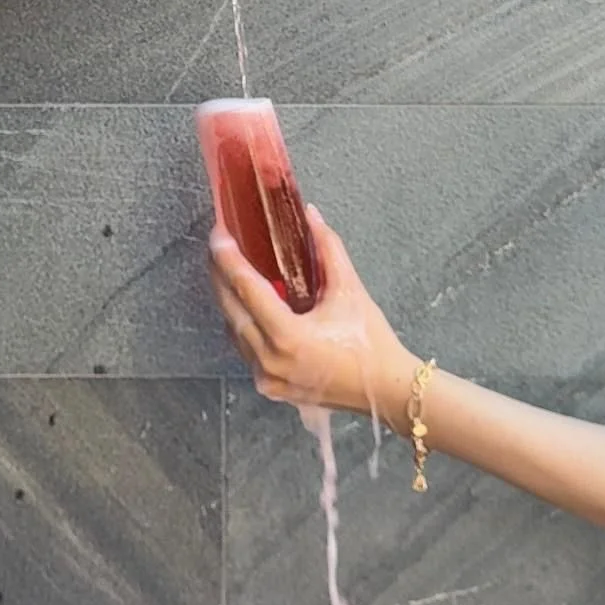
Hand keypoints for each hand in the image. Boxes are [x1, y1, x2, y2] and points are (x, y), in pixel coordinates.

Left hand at [209, 206, 418, 425]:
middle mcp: (269, 360)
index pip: (246, 288)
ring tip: (228, 269)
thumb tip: (309, 213)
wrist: (387, 391)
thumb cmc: (371, 341)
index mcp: (288, 336)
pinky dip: (242, 323)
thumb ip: (327, 247)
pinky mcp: (270, 387)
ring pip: (234, 330)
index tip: (218, 233)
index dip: (228, 258)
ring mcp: (266, 377)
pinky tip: (246, 303)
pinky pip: (245, 348)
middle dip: (220, 273)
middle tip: (218, 245)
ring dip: (228, 299)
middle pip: (231, 308)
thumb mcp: (350, 290)